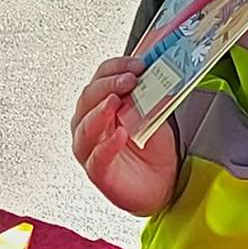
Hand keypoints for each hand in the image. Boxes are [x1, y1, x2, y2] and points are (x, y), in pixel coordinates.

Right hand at [71, 58, 178, 216]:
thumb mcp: (154, 115)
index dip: (116, 68)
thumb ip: (148, 96)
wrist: (163, 184)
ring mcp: (90, 149)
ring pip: (84, 127)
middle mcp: (90, 125)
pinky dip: (107, 145)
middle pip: (87, 99)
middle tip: (129, 80)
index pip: (100, 78)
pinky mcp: (98, 172)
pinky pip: (97, 157)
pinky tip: (120, 135)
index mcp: (101, 106)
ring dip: (99, 112)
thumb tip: (152, 74)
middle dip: (107, 85)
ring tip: (115, 102)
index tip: (138, 64)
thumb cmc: (152, 150)